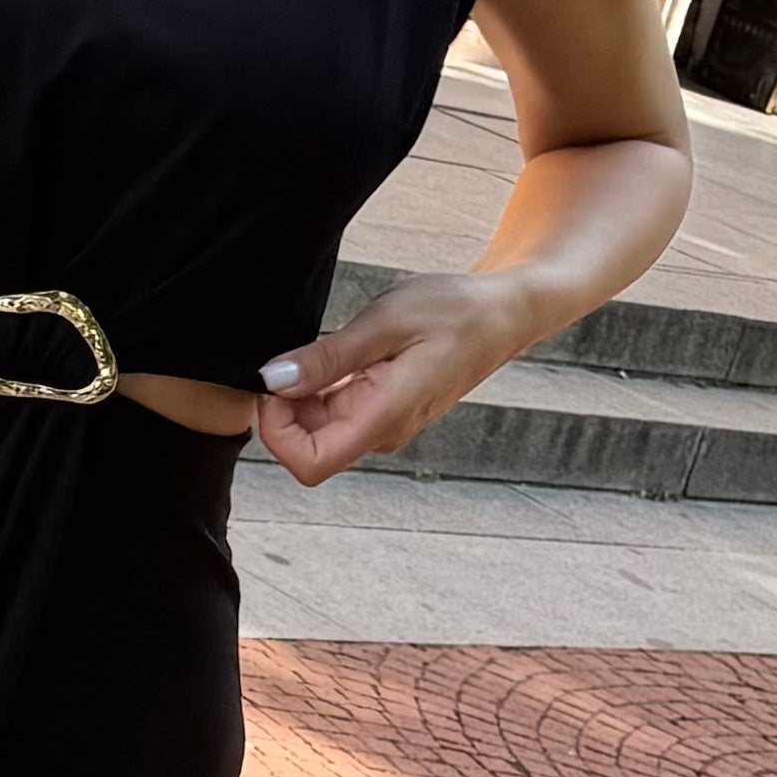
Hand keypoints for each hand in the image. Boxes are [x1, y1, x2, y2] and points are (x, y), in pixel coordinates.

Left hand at [252, 274, 544, 485]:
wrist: (504, 314)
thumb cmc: (457, 312)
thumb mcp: (385, 322)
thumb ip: (326, 358)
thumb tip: (273, 381)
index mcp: (384, 418)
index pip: (309, 465)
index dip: (277, 433)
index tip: (277, 384)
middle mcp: (381, 432)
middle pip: (307, 447)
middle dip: (285, 407)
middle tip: (296, 353)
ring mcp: (383, 424)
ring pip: (319, 428)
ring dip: (304, 393)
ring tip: (324, 345)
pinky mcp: (384, 409)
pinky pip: (338, 409)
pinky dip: (323, 385)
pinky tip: (338, 351)